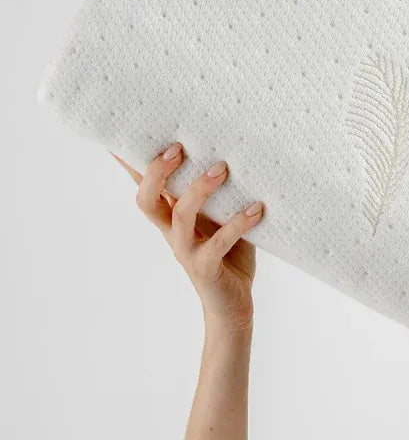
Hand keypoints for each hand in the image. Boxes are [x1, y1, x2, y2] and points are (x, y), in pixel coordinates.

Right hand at [111, 142, 264, 330]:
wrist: (233, 305)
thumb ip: (219, 192)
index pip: (145, 186)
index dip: (130, 163)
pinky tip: (256, 208)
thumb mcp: (221, 217)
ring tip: (221, 168)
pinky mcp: (206, 267)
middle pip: (147, 200)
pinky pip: (219, 243)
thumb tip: (231, 151)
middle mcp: (172, 232)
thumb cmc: (229, 254)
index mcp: (172, 217)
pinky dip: (238, 223)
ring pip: (180, 217)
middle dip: (157, 173)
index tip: (121, 134)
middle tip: (177, 148)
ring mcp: (187, 250)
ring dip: (199, 190)